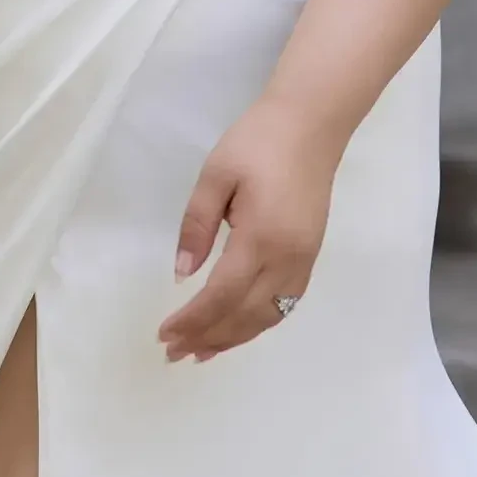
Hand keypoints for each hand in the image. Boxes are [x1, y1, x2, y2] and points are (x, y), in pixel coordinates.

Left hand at [157, 96, 342, 363]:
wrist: (311, 124)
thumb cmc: (258, 141)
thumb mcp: (215, 174)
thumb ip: (196, 225)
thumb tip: (183, 274)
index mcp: (261, 237)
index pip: (222, 295)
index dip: (193, 320)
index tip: (164, 334)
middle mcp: (287, 259)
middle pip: (245, 315)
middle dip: (207, 337)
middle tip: (173, 352)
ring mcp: (303, 261)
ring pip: (267, 317)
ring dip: (233, 338)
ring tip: (200, 352)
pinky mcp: (310, 257)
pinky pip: (283, 304)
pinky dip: (257, 324)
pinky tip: (237, 329)